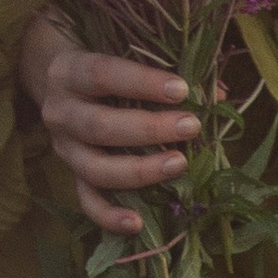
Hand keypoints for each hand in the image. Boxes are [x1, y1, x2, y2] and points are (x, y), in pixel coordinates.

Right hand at [18, 13, 200, 233]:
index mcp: (69, 71)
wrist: (61, 82)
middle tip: (190, 126)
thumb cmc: (107, 66)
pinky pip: (86, 201)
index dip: (142, 82)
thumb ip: (163, 70)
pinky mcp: (71, 175)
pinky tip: (138, 223)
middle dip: (148, 129)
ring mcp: (63, 148)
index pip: (102, 74)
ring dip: (138, 170)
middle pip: (98, 126)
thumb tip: (217, 96)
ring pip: (94, 168)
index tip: (182, 89)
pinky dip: (109, 216)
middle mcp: (60, 111)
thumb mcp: (124, 54)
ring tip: (180, 164)